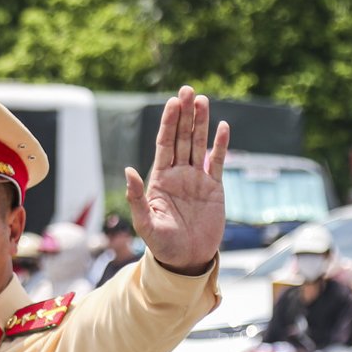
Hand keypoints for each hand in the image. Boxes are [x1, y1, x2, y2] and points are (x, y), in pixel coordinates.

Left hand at [125, 86, 229, 274]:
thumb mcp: (145, 224)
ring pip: (199, 144)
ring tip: (203, 100)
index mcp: (159, 179)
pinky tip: (223, 127)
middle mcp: (178, 174)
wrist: (187, 260)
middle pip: (182, 137)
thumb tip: (128, 171)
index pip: (164, 144)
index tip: (173, 103)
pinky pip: (217, 162)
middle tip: (188, 90)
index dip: (169, 123)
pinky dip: (220, 145)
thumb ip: (136, 198)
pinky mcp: (214, 188)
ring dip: (202, 123)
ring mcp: (196, 179)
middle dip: (185, 114)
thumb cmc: (162, 245)